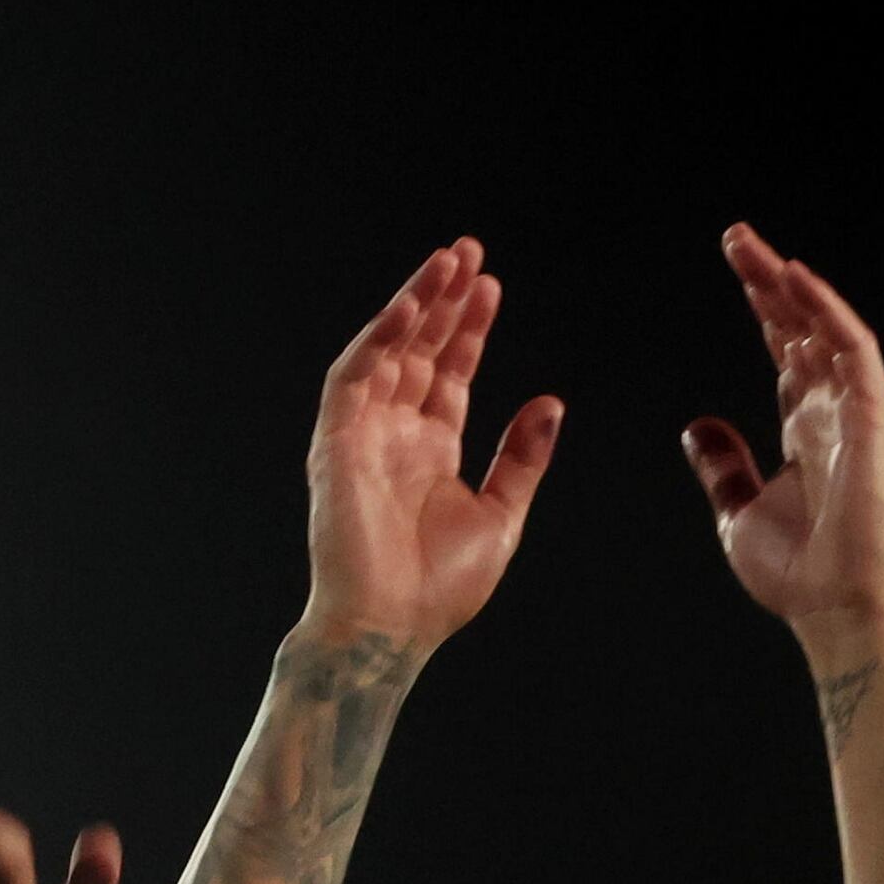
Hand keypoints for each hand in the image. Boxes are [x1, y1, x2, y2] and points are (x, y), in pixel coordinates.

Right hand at [303, 240, 560, 653]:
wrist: (388, 632)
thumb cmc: (438, 590)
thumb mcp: (501, 515)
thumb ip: (520, 457)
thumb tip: (550, 401)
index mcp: (429, 453)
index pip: (448, 374)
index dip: (468, 329)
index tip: (490, 286)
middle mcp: (393, 437)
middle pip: (418, 352)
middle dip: (442, 301)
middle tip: (467, 251)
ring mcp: (361, 437)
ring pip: (386, 353)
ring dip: (412, 305)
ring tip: (444, 261)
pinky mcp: (334, 445)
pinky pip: (352, 379)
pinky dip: (377, 340)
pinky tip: (406, 307)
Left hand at [681, 224, 883, 640]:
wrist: (840, 607)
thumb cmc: (799, 573)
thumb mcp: (739, 513)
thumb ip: (724, 467)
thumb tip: (697, 426)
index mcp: (809, 433)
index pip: (788, 356)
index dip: (765, 314)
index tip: (739, 275)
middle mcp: (837, 413)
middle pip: (802, 331)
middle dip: (770, 285)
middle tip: (735, 239)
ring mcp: (860, 412)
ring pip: (825, 329)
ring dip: (789, 285)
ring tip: (749, 246)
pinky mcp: (875, 417)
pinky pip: (852, 349)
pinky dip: (824, 311)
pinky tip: (793, 280)